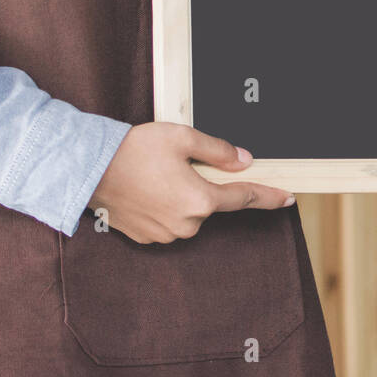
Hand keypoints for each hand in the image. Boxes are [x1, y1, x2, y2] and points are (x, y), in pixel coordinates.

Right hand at [90, 122, 291, 243]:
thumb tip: (244, 161)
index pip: (244, 198)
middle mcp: (186, 224)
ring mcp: (165, 235)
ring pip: (188, 212)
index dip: (269, 196)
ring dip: (180, 195)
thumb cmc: (134, 150)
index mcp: (200, 200)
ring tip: (154, 173)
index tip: (289, 198)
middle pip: (210, 203)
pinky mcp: (146, 238)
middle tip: (175, 163)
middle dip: (201, 184)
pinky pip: (167, 220)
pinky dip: (162, 205)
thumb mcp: (183, 138)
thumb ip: (219, 150)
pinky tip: (145, 187)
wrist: (87, 169)